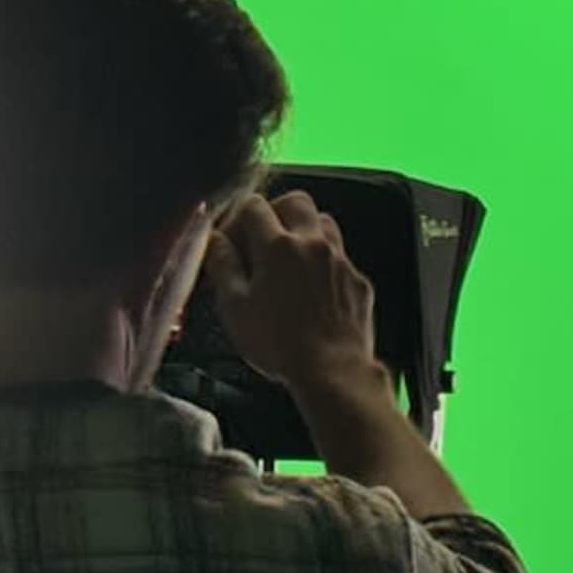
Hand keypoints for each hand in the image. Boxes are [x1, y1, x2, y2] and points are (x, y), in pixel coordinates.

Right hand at [201, 192, 379, 396]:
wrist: (332, 371)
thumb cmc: (280, 344)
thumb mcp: (235, 307)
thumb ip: (222, 266)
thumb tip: (215, 242)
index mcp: (278, 246)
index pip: (253, 205)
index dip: (237, 219)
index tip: (231, 242)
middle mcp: (312, 244)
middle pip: (295, 201)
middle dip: (275, 212)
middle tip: (261, 239)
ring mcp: (339, 261)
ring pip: (323, 223)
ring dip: (304, 232)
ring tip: (289, 259)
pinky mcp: (357, 281)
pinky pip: (341, 257)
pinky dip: (325, 262)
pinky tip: (313, 288)